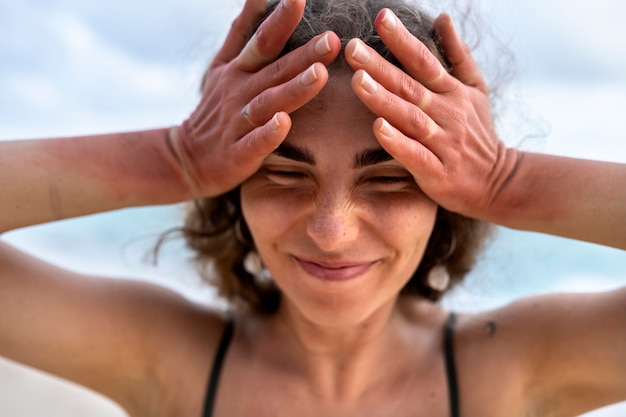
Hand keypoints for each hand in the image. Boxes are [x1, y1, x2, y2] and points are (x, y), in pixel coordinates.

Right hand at [170, 0, 340, 197]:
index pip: (263, 41)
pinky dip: (269, 133)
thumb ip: (240, 32)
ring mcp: (238, 123)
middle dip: (304, 55)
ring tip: (319, 75)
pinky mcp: (239, 152)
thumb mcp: (221, 65)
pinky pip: (255, 142)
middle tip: (332, 40)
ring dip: (293, 89)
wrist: (188, 157)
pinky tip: (284, 122)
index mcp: (239, 70)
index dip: (280, 20)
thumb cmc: (215, 107)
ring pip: (268, 103)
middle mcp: (239, 93)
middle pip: (275, 71)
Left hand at [345, 9, 517, 219]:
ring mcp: (443, 143)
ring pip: (410, 118)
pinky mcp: (437, 171)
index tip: (380, 17)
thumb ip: (458, 54)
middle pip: (409, 86)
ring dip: (384, 99)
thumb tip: (443, 16)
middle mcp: (447, 114)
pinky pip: (415, 155)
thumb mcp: (476, 89)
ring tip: (358, 81)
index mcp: (452, 92)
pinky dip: (397, 142)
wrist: (499, 182)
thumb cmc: (479, 132)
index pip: (424, 61)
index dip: (402, 39)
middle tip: (351, 47)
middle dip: (380, 66)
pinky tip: (378, 127)